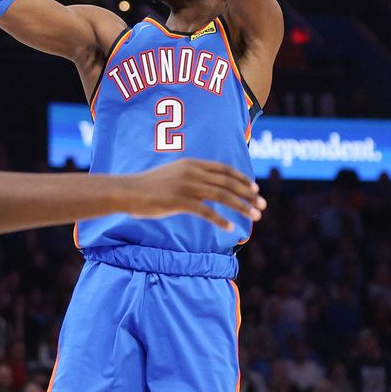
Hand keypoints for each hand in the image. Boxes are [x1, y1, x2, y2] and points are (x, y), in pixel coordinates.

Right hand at [126, 158, 265, 230]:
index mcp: (191, 164)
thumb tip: (207, 185)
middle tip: (263, 205)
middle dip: (248, 194)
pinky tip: (231, 227)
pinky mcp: (179, 201)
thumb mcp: (173, 174)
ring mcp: (185, 186)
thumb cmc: (149, 186)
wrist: (127, 191)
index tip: (255, 189)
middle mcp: (191, 172)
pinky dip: (221, 220)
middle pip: (227, 182)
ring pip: (222, 196)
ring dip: (241, 206)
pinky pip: (206, 212)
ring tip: (255, 216)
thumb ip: (190, 176)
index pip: (224, 169)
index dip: (242, 179)